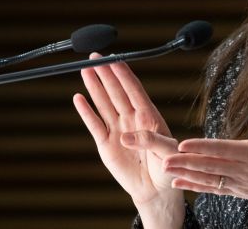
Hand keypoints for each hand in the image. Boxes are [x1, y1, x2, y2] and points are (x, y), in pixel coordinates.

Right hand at [73, 54, 182, 221]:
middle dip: (106, 73)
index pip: (134, 89)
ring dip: (94, 86)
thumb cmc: (168, 168)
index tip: (114, 58)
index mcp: (149, 116)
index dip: (123, 73)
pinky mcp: (106, 144)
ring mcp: (118, 129)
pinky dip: (86, 111)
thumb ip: (150, 141)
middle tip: (94, 57)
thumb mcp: (167, 153)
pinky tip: (79, 98)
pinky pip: (94, 124)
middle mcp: (132, 118)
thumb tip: (125, 136)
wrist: (156, 190)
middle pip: (116, 91)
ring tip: (85, 69)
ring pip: (104, 103)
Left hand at [163, 97, 247, 210]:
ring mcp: (240, 183)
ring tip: (166, 170)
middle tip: (164, 158)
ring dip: (186, 174)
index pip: (222, 149)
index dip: (201, 147)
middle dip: (185, 162)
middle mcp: (243, 170)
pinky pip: (213, 189)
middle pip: (209, 165)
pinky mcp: (239, 191)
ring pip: (208, 178)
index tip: (183, 144)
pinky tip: (180, 182)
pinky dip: (195, 186)